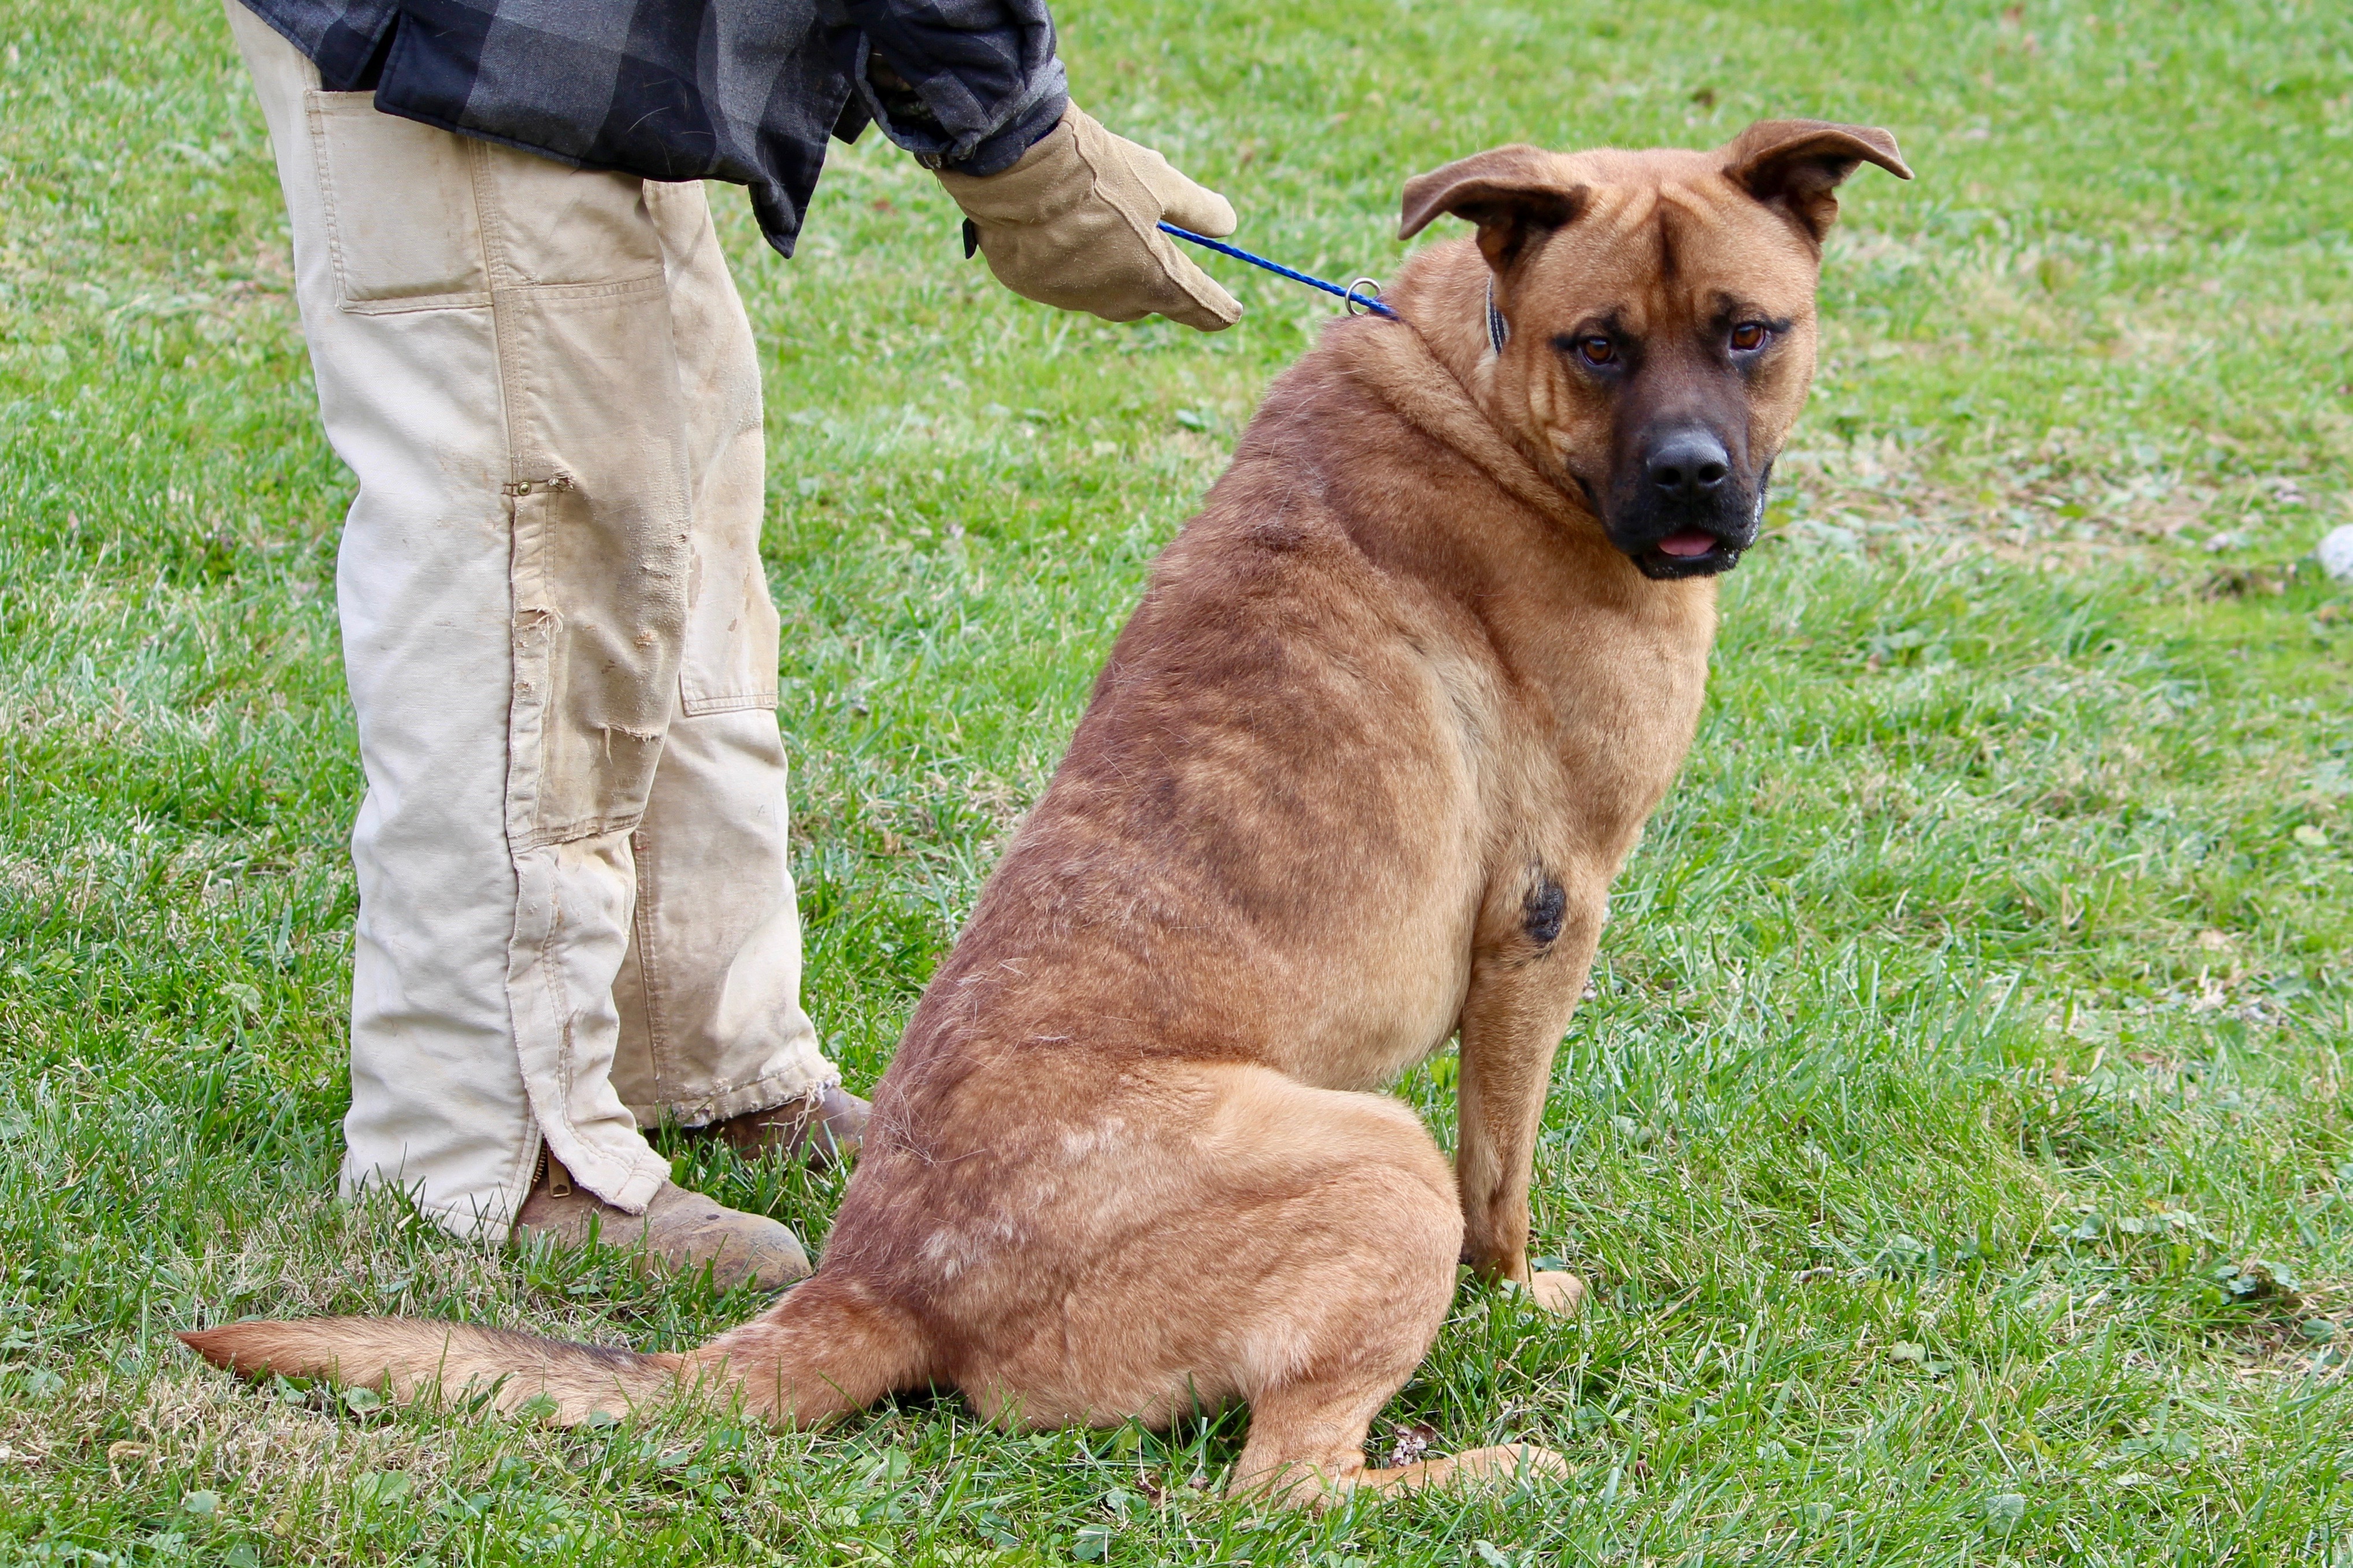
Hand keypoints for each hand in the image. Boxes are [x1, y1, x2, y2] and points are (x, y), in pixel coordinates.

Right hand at [936, 105, 1241, 331]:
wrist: (1015, 166)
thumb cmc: (1097, 171)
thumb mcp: (1160, 180)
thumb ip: (1197, 208)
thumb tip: (1228, 225)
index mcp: (1153, 279)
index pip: (1197, 305)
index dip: (1216, 309)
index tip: (1231, 314)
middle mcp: (1112, 299)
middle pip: (1145, 301)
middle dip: (1155, 283)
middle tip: (1156, 252)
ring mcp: (1066, 295)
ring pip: (1098, 291)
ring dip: (1107, 269)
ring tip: (1097, 224)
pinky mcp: (1028, 283)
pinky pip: (1056, 278)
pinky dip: (1065, 259)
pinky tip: (1053, 226)